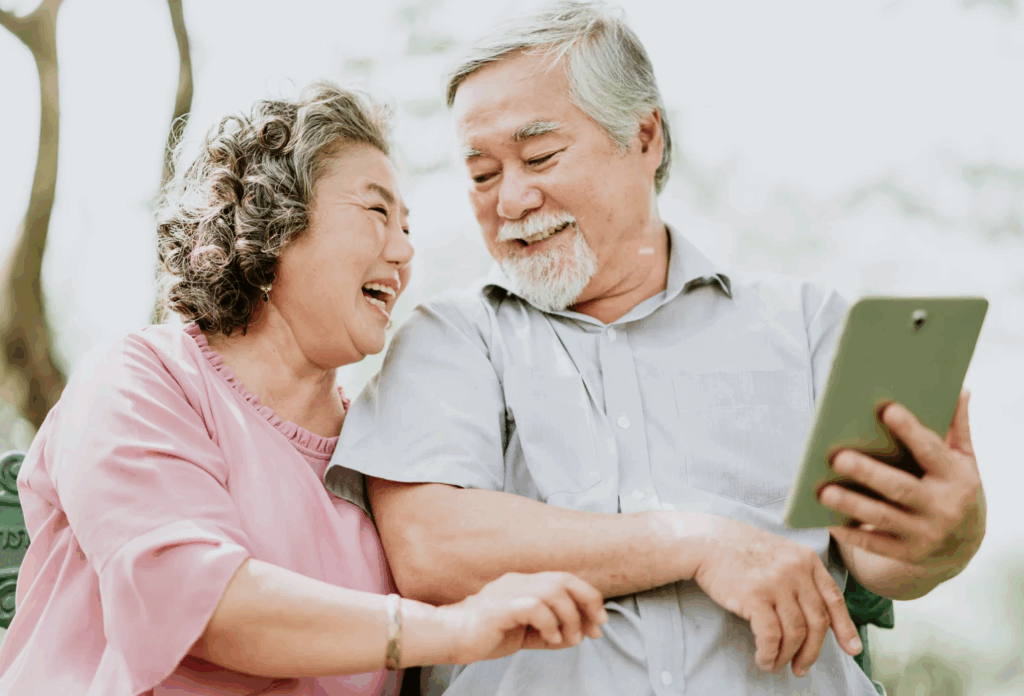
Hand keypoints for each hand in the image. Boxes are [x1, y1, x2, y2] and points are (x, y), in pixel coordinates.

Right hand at [439, 571, 608, 664]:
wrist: (449, 637)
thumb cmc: (485, 635)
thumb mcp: (525, 634)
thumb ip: (550, 631)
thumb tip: (578, 635)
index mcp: (525, 583)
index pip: (565, 580)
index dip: (588, 598)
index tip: (600, 622)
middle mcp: (519, 581)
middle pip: (564, 579)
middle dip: (588, 601)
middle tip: (596, 628)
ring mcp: (508, 591)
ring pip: (553, 591)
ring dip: (570, 617)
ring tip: (569, 639)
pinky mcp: (499, 607)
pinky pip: (534, 606)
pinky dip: (550, 621)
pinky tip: (551, 638)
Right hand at [692, 517, 861, 676]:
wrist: (707, 541)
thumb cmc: (740, 549)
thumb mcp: (780, 553)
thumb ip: (799, 575)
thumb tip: (812, 613)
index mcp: (806, 560)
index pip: (833, 599)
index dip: (845, 628)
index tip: (851, 650)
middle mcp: (796, 571)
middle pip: (817, 622)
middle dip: (812, 652)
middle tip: (802, 668)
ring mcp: (777, 583)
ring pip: (795, 633)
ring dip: (787, 656)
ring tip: (777, 665)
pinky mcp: (755, 596)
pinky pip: (771, 635)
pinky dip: (769, 653)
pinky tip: (764, 659)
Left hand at [820, 391, 985, 576]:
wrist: (963, 547)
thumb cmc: (955, 490)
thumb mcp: (965, 461)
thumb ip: (958, 428)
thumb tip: (960, 389)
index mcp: (958, 479)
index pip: (932, 451)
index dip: (910, 431)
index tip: (886, 409)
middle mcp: (943, 508)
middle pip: (901, 488)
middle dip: (868, 473)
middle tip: (837, 456)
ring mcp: (925, 534)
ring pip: (882, 517)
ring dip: (851, 504)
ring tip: (822, 491)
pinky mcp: (907, 553)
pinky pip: (874, 545)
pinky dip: (851, 534)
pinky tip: (828, 521)